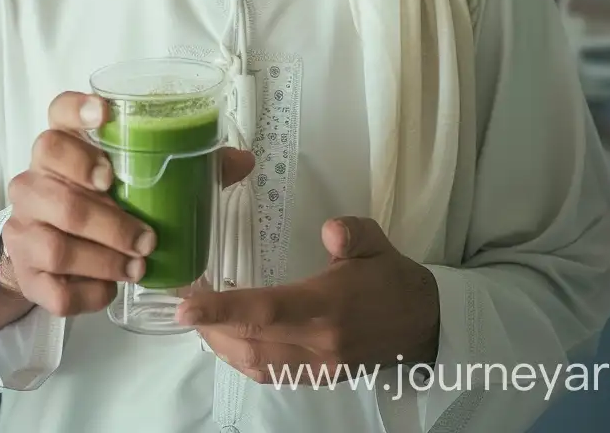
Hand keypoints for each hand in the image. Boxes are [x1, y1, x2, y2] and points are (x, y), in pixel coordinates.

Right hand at [0, 90, 255, 327]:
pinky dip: (90, 293)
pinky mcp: (25, 271)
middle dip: (107, 220)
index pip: (56, 114)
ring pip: (57, 246)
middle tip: (146, 236)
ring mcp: (23, 227)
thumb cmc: (95, 205)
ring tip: (137, 267)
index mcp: (59, 148)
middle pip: (59, 192)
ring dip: (105, 261)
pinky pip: (56, 288)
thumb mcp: (130, 180)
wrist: (41, 251)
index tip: (105, 115)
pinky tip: (109, 289)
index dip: (77, 111)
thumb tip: (242, 160)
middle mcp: (33, 181)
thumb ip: (184, 166)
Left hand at [177, 216, 441, 384]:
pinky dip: (243, 358)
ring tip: (200, 318)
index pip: (266, 311)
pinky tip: (229, 336)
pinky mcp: (321, 377)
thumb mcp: (376, 242)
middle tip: (182, 303)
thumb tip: (331, 231)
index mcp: (329, 308)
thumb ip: (352, 233)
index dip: (222, 309)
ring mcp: (320, 367)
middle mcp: (321, 345)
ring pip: (257, 365)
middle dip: (210, 326)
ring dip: (222, 344)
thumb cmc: (392, 277)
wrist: (427, 325)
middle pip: (251, 344)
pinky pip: (272, 374)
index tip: (185, 304)